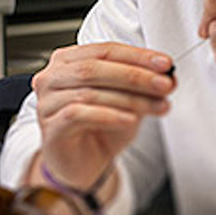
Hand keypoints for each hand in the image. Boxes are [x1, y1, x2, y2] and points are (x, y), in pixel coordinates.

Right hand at [32, 42, 173, 188]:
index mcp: (69, 60)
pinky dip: (109, 116)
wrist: (81, 164)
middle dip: (136, 76)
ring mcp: (47, 102)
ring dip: (130, 99)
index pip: (106, 50)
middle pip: (95, 68)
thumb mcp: (126, 100)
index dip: (138, 56)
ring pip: (90, 92)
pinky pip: (78, 115)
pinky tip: (131, 120)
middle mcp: (53, 77)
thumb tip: (168, 75)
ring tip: (156, 106)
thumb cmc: (99, 127)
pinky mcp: (50, 128)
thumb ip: (142, 85)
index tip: (165, 64)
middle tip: (165, 84)